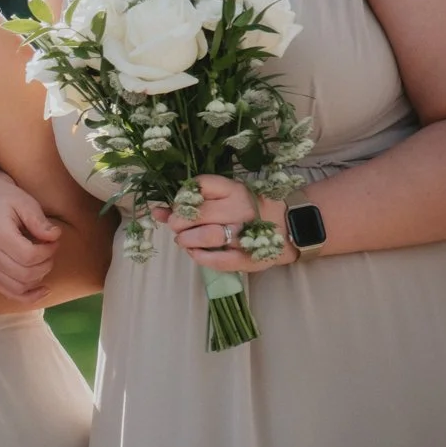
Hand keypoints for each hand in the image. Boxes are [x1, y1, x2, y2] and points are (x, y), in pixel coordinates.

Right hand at [0, 170, 60, 302]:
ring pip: (18, 287)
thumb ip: (39, 220)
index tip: (54, 241)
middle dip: (46, 264)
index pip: (29, 256)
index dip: (48, 252)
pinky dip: (27, 297)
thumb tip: (55, 237)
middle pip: (25, 274)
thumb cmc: (5, 198)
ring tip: (44, 261)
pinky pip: (8, 292)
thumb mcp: (24, 201)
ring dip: (38, 278)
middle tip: (51, 249)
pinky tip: (43, 290)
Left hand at [158, 174, 296, 273]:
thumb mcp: (223, 199)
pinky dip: (201, 258)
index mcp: (234, 189)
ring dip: (187, 241)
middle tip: (178, 228)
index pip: (198, 185)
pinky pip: (220, 261)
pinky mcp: (251, 257)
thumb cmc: (246, 211)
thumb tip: (156, 211)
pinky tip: (196, 254)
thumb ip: (190, 204)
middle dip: (178, 223)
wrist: (289, 228)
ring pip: (207, 236)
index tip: (180, 206)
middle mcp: (241, 208)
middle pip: (197, 213)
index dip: (181, 197)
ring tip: (184, 241)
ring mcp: (247, 233)